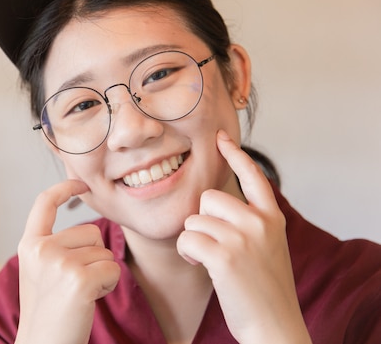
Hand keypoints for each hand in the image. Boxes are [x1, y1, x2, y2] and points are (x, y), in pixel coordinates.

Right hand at [15, 179, 120, 343]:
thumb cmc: (47, 314)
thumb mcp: (40, 273)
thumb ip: (54, 248)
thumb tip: (87, 232)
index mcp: (29, 245)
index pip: (44, 203)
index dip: (64, 188)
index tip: (80, 182)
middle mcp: (41, 249)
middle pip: (90, 232)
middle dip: (93, 256)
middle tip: (74, 285)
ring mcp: (59, 263)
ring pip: (104, 251)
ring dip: (101, 273)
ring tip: (79, 295)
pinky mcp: (79, 279)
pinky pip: (113, 269)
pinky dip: (108, 285)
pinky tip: (89, 300)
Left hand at [177, 130, 311, 343]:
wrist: (274, 326)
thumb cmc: (263, 289)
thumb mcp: (268, 246)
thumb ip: (250, 222)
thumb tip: (213, 203)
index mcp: (271, 218)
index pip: (253, 175)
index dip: (235, 154)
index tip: (220, 136)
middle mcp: (259, 222)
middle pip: (208, 197)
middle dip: (202, 219)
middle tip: (215, 244)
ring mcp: (242, 238)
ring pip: (194, 219)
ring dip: (194, 239)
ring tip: (211, 259)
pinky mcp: (224, 256)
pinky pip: (187, 238)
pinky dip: (188, 252)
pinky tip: (202, 265)